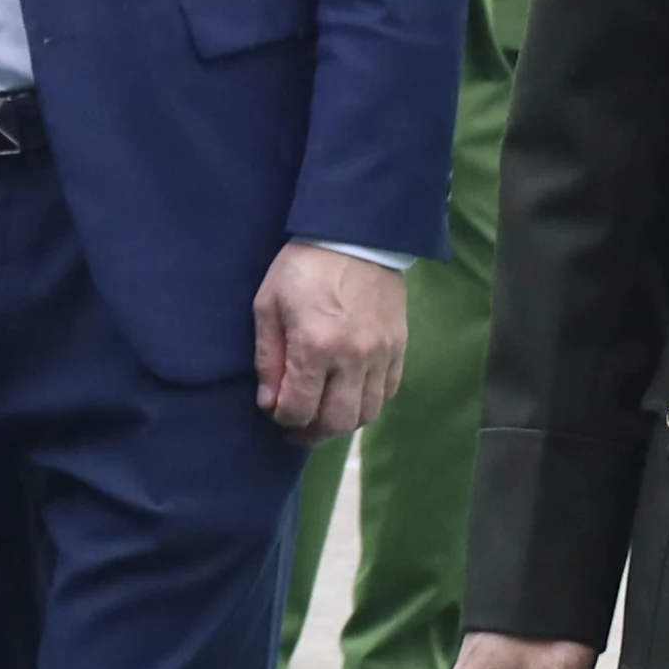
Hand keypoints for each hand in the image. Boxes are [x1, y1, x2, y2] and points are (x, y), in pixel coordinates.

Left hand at [255, 246, 409, 438]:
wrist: (356, 236)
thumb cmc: (302, 266)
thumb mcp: (268, 305)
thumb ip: (268, 357)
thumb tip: (269, 401)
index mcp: (315, 347)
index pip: (299, 408)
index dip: (283, 418)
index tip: (275, 412)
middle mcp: (353, 359)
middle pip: (337, 421)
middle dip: (312, 432)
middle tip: (297, 430)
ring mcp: (381, 355)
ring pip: (367, 413)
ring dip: (342, 423)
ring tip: (323, 416)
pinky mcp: (399, 348)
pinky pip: (388, 393)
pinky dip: (368, 404)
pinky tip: (351, 397)